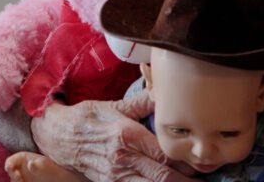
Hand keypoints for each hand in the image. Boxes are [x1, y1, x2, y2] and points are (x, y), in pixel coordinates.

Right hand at [31, 93, 196, 181]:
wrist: (58, 136)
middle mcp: (122, 159)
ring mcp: (116, 176)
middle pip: (162, 177)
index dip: (187, 161)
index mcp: (127, 135)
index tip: (204, 162)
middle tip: (205, 180)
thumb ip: (144, 101)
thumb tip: (166, 92)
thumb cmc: (89, 118)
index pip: (164, 154)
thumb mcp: (115, 105)